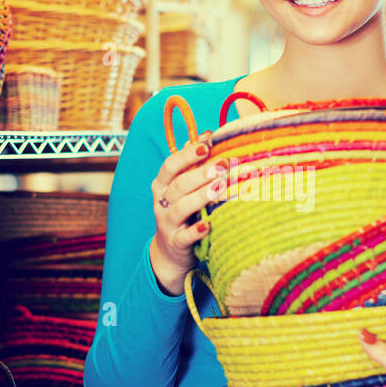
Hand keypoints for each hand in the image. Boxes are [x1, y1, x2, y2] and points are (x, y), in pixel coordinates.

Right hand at [149, 130, 226, 295]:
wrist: (171, 252)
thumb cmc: (184, 212)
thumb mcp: (183, 188)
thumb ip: (193, 165)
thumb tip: (209, 134)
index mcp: (162, 184)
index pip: (171, 165)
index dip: (188, 153)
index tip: (208, 144)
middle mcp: (161, 202)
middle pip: (178, 185)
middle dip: (201, 173)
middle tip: (224, 164)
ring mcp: (166, 223)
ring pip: (181, 208)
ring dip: (201, 197)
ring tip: (221, 187)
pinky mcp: (175, 243)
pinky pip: (185, 237)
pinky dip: (196, 232)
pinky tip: (209, 225)